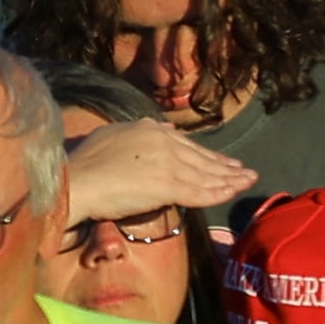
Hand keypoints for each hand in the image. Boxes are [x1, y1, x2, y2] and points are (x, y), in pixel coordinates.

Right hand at [57, 116, 255, 224]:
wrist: (76, 181)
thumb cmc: (86, 163)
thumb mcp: (114, 136)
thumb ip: (139, 134)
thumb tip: (160, 129)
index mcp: (148, 129)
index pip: (186, 144)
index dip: (208, 154)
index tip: (224, 161)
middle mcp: (162, 141)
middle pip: (201, 158)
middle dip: (226, 166)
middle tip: (245, 172)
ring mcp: (166, 163)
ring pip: (206, 174)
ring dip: (230, 180)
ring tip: (248, 182)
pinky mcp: (166, 185)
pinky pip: (199, 192)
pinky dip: (219, 194)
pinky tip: (232, 194)